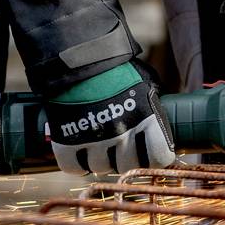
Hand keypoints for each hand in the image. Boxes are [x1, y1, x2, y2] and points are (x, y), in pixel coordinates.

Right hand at [45, 60, 174, 174]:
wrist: (77, 57)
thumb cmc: (115, 69)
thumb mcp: (144, 84)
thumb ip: (151, 107)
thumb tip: (159, 123)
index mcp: (146, 119)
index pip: (159, 157)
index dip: (155, 156)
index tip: (150, 152)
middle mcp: (122, 134)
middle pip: (128, 165)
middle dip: (125, 158)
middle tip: (120, 146)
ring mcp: (94, 140)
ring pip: (101, 167)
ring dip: (100, 159)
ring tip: (98, 144)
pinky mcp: (66, 142)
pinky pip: (74, 167)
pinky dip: (76, 162)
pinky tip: (78, 151)